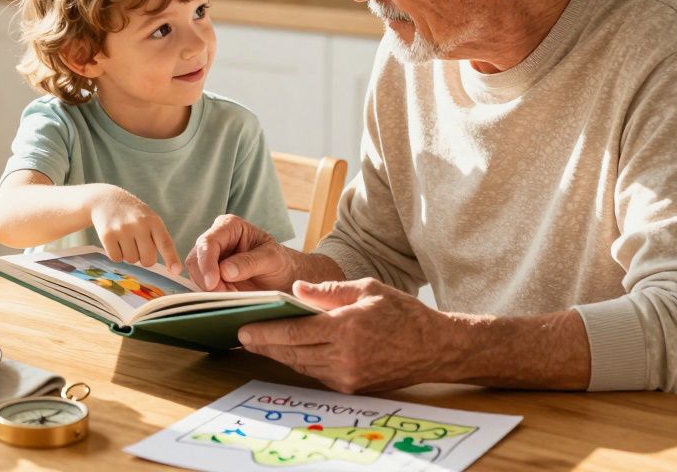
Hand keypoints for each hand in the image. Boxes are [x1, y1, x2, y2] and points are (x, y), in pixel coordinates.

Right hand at [88, 186, 179, 272]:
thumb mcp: (150, 219)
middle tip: (139, 247)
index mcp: (153, 220)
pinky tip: (115, 240)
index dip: (171, 258)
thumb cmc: (133, 215)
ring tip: (125, 239)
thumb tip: (171, 268)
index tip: (175, 271)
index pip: (165, 243)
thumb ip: (159, 238)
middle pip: (147, 259)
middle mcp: (139, 224)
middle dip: (145, 259)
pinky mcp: (107, 235)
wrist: (106, 200)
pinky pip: (116, 258)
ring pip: (131, 260)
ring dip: (129, 254)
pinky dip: (116, 254)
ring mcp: (122, 229)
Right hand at [187, 215, 296, 291]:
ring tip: (230, 295)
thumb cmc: (279, 262)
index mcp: (229, 226)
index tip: (213, 283)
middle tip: (223, 293)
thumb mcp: (271, 259)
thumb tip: (225, 271)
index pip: (208, 242)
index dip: (206, 263)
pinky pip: (200, 285)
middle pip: (195, 258)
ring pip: (195, 274)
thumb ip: (250, 262)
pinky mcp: (209, 274)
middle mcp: (215, 238)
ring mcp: (211, 257)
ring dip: (208, 288)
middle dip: (205, 279)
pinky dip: (210, 294)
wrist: (281, 277)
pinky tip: (226, 297)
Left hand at [237, 278, 451, 393]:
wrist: (434, 348)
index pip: (295, 331)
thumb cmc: (403, 312)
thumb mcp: (368, 289)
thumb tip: (295, 291)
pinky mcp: (351, 387)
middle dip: (265, 344)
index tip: (244, 328)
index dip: (266, 331)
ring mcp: (347, 376)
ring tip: (260, 343)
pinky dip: (300, 362)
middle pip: (293, 351)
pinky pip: (317, 373)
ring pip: (302, 365)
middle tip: (242, 336)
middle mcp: (344, 357)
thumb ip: (329, 292)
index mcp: (346, 328)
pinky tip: (289, 351)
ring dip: (280, 354)